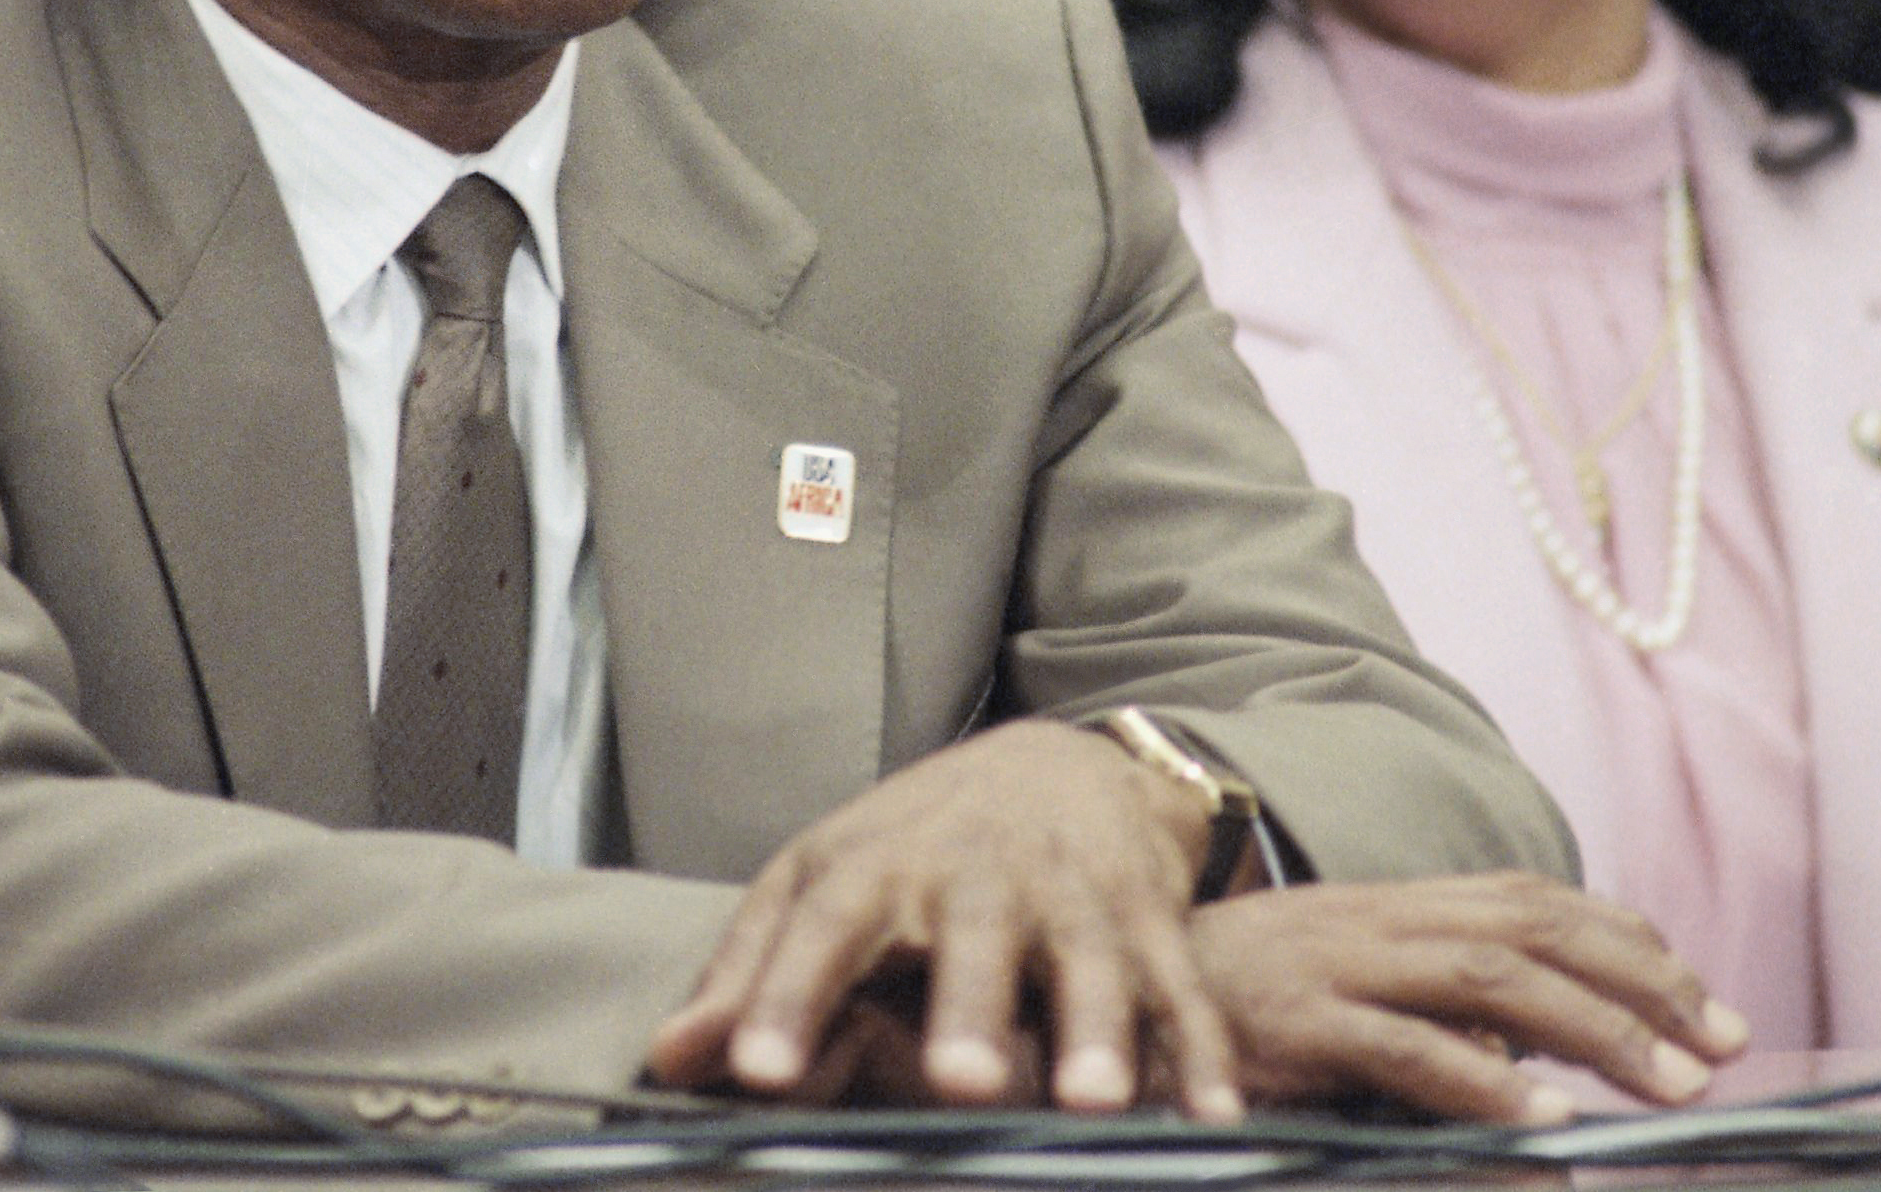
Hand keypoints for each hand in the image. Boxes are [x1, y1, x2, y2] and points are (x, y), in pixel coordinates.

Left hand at [645, 718, 1240, 1116]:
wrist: (1056, 767)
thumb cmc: (915, 845)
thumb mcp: (821, 884)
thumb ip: (750, 973)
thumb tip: (670, 1061)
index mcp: (876, 866)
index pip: (821, 928)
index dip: (784, 996)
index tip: (755, 1069)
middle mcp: (977, 875)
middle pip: (970, 938)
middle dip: (968, 1006)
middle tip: (958, 1081)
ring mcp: (1073, 895)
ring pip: (1091, 962)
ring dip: (1098, 1032)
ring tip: (1096, 1104)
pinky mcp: (1151, 919)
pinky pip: (1182, 990)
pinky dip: (1202, 1052)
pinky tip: (1209, 1113)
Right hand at [1186, 874, 1748, 1123]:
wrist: (1108, 997)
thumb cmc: (1238, 1008)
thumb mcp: (1347, 988)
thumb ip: (1436, 1008)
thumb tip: (1535, 1051)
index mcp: (1392, 906)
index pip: (1533, 901)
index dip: (1629, 944)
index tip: (1705, 1005)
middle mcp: (1376, 919)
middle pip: (1533, 926)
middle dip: (1642, 984)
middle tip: (1722, 1046)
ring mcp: (1336, 964)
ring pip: (1491, 976)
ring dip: (1595, 1029)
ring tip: (1669, 1083)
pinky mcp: (1296, 1023)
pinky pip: (1404, 1048)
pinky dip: (1483, 1083)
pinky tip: (1543, 1119)